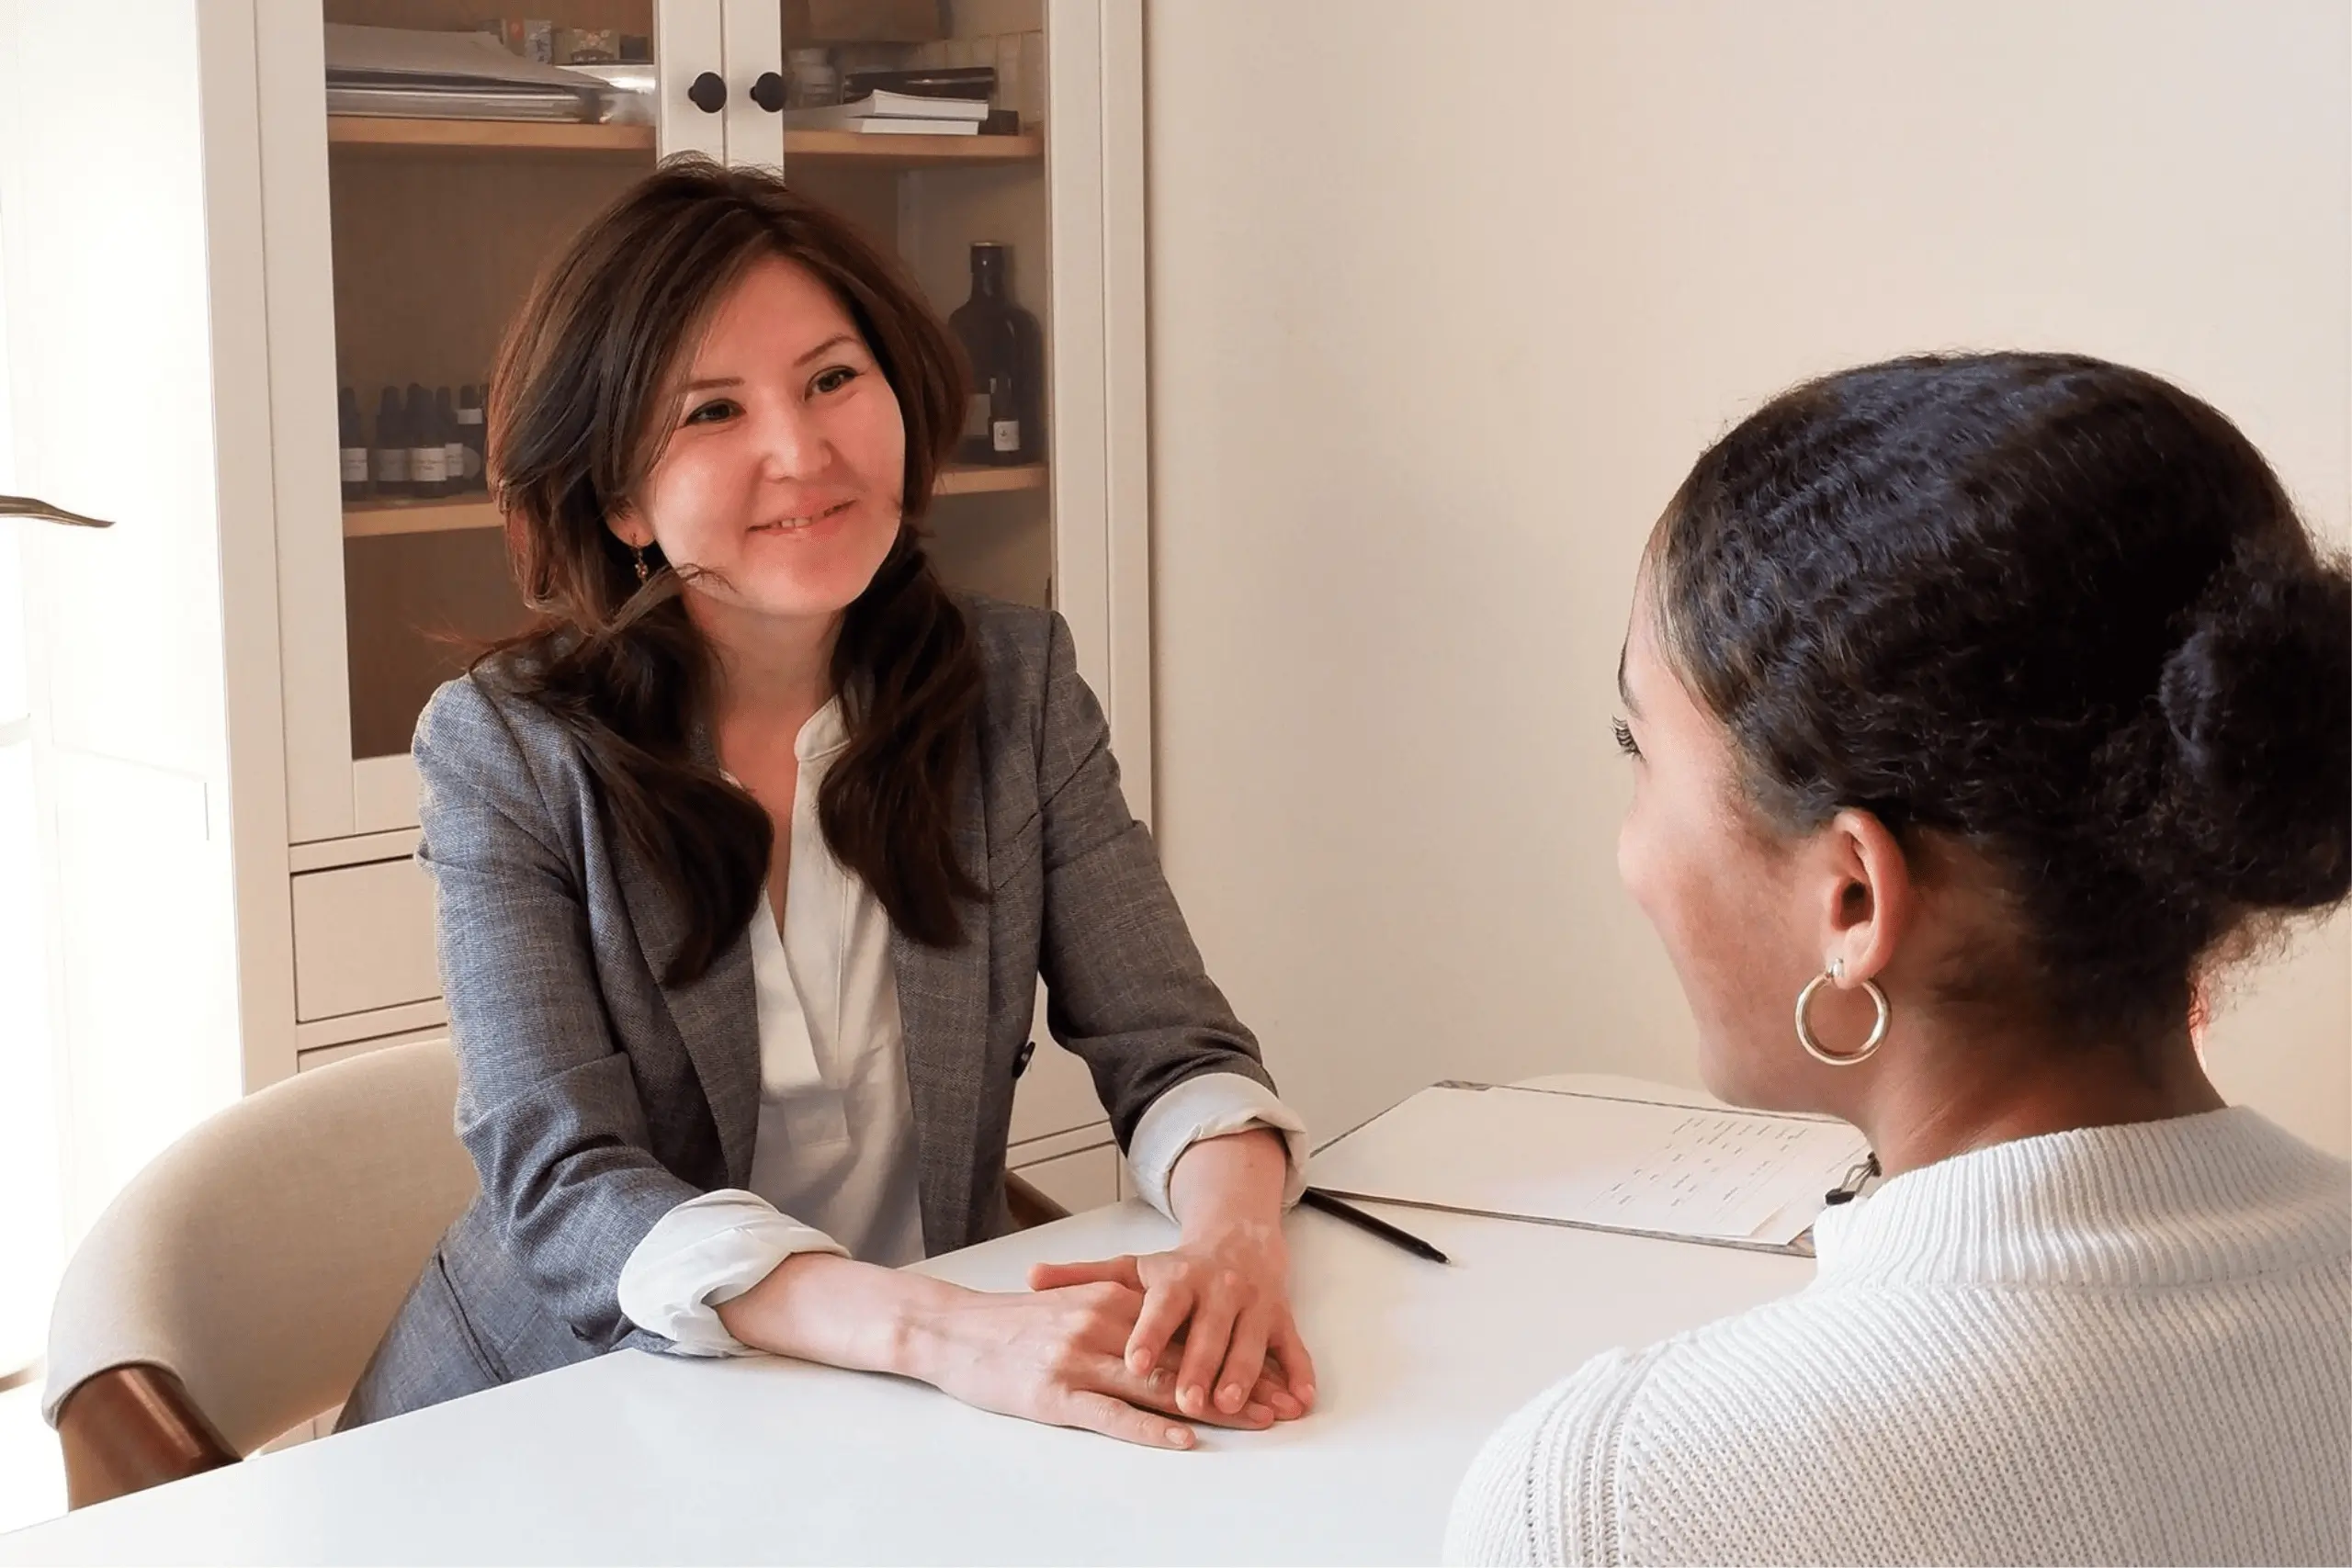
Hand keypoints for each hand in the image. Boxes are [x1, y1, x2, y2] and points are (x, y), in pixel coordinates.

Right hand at [904, 1278, 1290, 1449]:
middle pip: (1185, 1357)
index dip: (1232, 1353)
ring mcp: (1080, 1359)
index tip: (1272, 1373)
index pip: (1186, 1329)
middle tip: (1280, 1405)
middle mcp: (1103, 1323)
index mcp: (1111, 1298)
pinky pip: (1114, 1414)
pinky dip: (1152, 1427)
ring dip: (1214, 1406)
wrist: (952, 1329)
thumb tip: (1170, 1335)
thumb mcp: (1074, 1303)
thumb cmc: (1014, 1323)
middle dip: (1238, 1383)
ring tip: (1255, 1423)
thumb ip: (1121, 1314)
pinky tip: (1183, 1438)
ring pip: (1160, 1385)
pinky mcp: (1057, 1394)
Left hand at [1028, 1217, 1315, 1423]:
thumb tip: (1029, 1276)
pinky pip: (1293, 1349)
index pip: (1161, 1307)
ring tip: (1234, 1405)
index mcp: (1179, 1278)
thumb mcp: (1131, 1269)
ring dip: (1246, 1375)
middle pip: (1209, 1332)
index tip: (1133, 1360)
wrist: (1241, 1240)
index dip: (1148, 1334)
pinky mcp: (1282, 1319)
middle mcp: (1219, 1290)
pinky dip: (1299, 1374)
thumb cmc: (1179, 1269)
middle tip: (1185, 1400)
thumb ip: (1082, 1278)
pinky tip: (1298, 1400)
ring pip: (1251, 1343)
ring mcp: (1254, 1305)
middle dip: (1198, 1367)